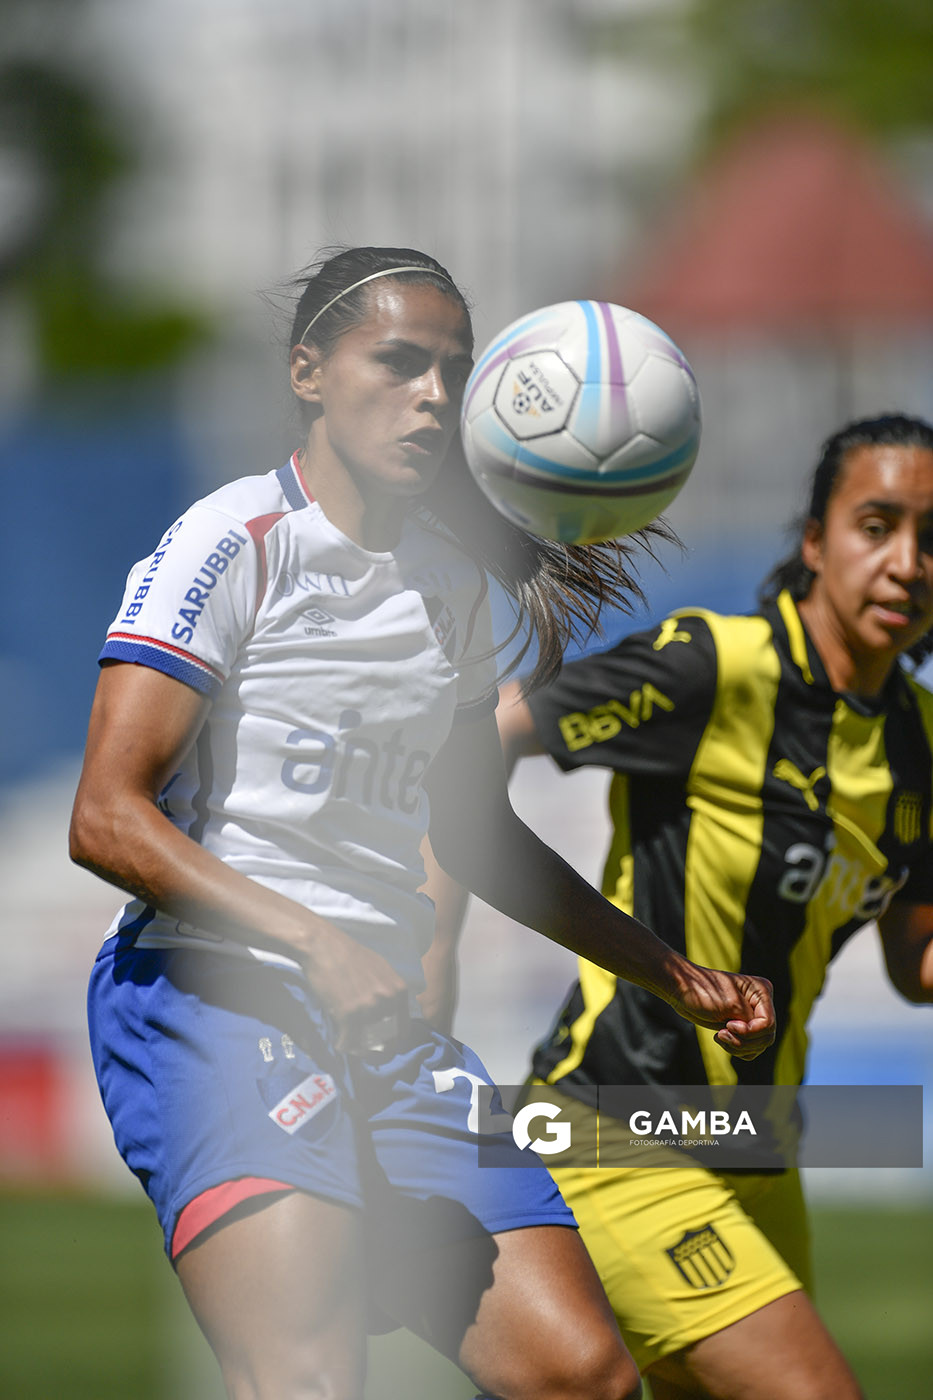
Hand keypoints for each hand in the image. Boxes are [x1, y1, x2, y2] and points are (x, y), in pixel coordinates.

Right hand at [299, 925, 410, 1056]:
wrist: (324, 946)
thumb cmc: (350, 955)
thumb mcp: (381, 969)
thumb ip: (389, 992)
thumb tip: (391, 1014)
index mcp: (399, 990)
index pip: (403, 1029)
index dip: (392, 1041)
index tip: (382, 1046)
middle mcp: (388, 1001)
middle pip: (387, 1040)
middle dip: (375, 1049)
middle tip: (364, 1050)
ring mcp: (369, 1008)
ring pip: (367, 1044)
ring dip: (357, 1048)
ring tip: (350, 1044)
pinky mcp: (349, 1014)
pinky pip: (348, 1042)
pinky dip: (342, 1044)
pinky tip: (338, 1041)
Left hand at [668, 964, 774, 1060]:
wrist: (682, 992)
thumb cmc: (703, 992)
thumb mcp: (730, 1005)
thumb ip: (750, 1021)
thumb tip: (763, 1034)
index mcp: (761, 991)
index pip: (768, 1024)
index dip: (750, 1031)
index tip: (728, 1025)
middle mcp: (760, 1003)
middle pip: (765, 1037)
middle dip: (743, 1041)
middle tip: (722, 1033)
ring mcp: (752, 1016)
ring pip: (758, 1046)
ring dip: (737, 1046)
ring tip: (719, 1035)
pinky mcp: (742, 1027)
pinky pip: (749, 1049)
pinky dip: (736, 1049)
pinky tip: (720, 1038)